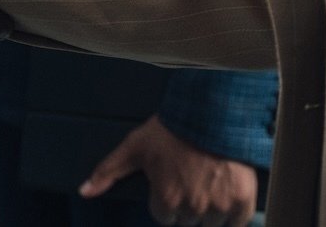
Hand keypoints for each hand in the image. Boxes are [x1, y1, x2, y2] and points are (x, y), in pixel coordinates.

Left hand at [81, 116, 257, 226]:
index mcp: (166, 201)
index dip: (166, 199)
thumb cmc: (171, 127)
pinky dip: (235, 213)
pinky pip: (238, 221)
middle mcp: (192, 208)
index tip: (172, 180)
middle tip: (190, 177)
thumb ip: (108, 171)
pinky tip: (228, 194)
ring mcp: (219, 206)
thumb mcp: (134, 146)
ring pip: (212, 222)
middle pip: (188, 220)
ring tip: (208, 181)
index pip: (164, 217)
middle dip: (187, 203)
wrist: (212, 110)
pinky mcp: (242, 200)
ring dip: (210, 208)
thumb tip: (84, 191)